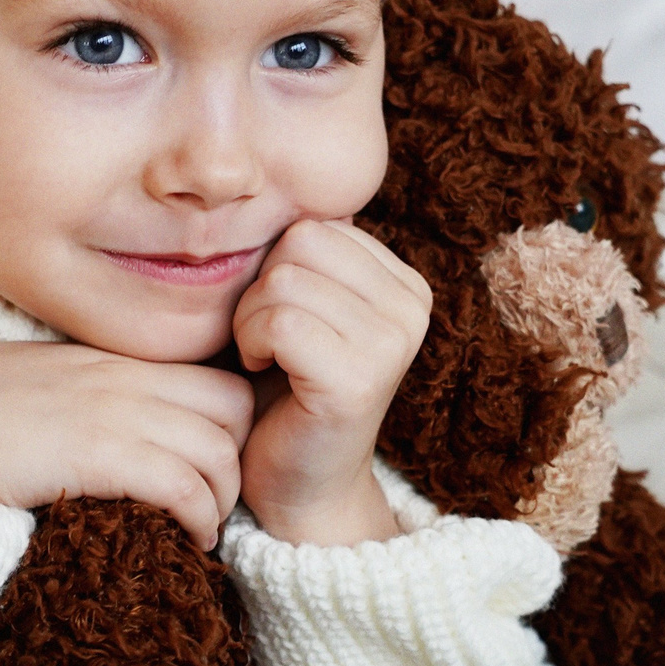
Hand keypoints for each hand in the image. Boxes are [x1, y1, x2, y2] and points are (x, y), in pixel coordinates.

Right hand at [0, 342, 254, 549]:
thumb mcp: (27, 391)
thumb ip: (75, 400)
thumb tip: (99, 440)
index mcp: (103, 361)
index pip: (209, 378)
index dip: (225, 429)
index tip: (209, 473)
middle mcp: (117, 377)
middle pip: (234, 408)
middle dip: (238, 460)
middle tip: (213, 506)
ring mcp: (109, 411)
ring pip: (219, 449)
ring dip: (221, 500)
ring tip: (199, 533)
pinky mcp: (96, 453)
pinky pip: (185, 482)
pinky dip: (198, 517)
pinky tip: (185, 542)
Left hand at [233, 219, 430, 545]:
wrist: (300, 485)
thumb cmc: (286, 389)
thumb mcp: (306, 306)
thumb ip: (309, 256)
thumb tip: (277, 180)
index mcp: (405, 283)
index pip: (318, 224)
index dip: (278, 267)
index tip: (286, 320)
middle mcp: (412, 307)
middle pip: (299, 243)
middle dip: (262, 289)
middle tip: (272, 341)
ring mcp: (392, 343)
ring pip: (283, 279)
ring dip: (252, 320)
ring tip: (272, 358)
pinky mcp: (360, 378)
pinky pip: (279, 321)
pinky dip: (254, 344)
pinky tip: (269, 372)